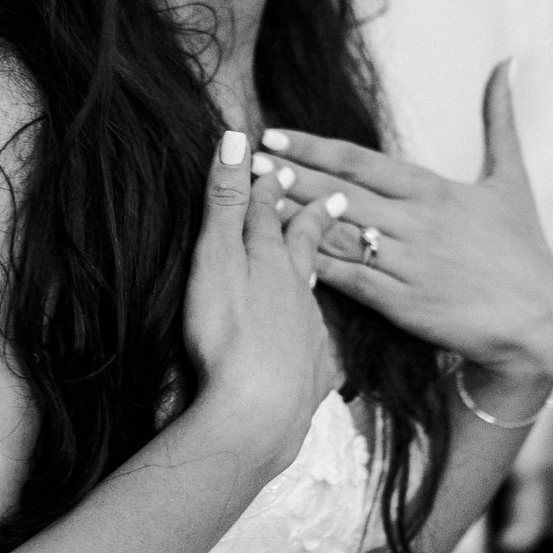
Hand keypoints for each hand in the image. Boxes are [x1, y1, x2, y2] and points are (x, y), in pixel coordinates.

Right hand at [183, 129, 344, 472]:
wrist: (257, 415)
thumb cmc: (226, 334)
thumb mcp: (216, 258)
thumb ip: (226, 201)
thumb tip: (235, 137)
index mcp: (273, 260)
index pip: (274, 214)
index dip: (275, 189)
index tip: (284, 168)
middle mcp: (299, 292)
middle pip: (307, 250)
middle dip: (316, 221)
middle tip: (336, 200)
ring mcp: (311, 335)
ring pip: (315, 298)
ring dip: (315, 279)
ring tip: (317, 270)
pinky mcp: (313, 377)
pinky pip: (322, 354)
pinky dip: (318, 344)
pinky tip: (318, 351)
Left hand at [263, 63, 552, 396]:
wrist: (541, 325)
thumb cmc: (524, 250)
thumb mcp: (512, 179)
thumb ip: (499, 118)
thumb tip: (507, 60)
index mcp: (434, 190)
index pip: (361, 161)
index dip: (313, 147)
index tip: (272, 135)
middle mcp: (416, 222)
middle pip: (339, 192)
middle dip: (289, 175)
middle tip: (244, 161)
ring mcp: (408, 264)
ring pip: (337, 233)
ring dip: (292, 216)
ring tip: (250, 201)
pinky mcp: (405, 305)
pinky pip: (350, 280)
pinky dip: (315, 266)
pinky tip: (279, 255)